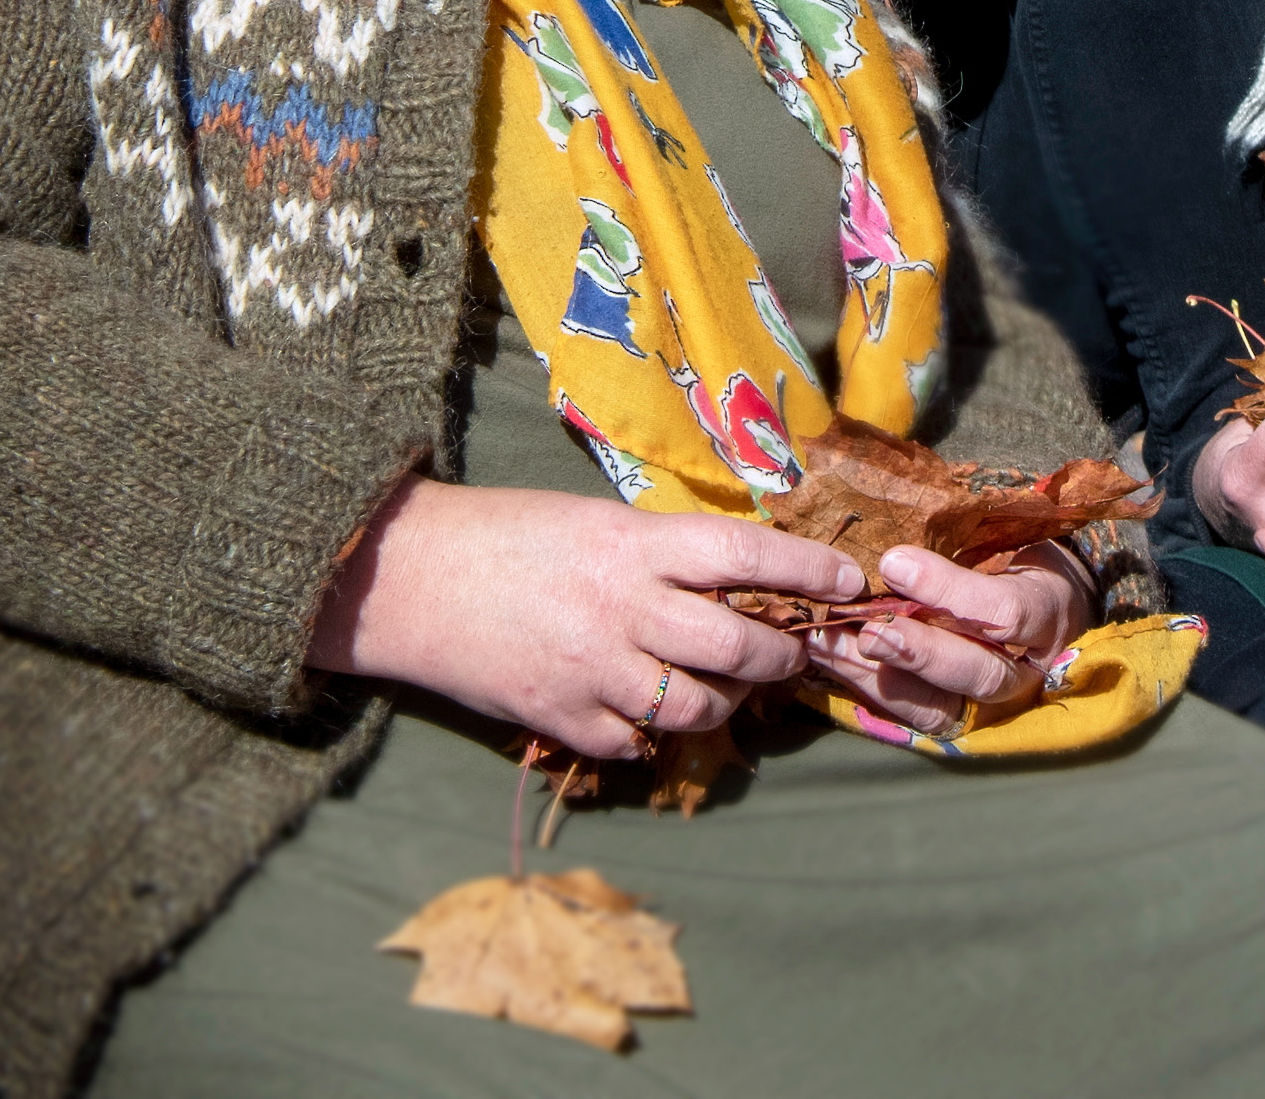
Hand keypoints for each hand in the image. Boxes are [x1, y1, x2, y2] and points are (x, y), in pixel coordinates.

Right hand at [308, 482, 865, 757]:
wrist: (415, 578)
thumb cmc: (508, 533)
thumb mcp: (594, 521)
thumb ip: (659, 552)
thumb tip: (734, 578)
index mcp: (633, 544)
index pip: (744, 556)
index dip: (807, 570)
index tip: (849, 580)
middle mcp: (622, 608)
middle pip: (736, 646)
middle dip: (780, 653)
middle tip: (792, 649)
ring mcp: (593, 672)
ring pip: (697, 707)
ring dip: (722, 700)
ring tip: (719, 684)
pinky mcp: (562, 720)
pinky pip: (636, 743)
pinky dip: (650, 732)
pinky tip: (643, 707)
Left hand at [797, 541, 1093, 735]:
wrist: (1037, 607)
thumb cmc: (1015, 556)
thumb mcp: (1008, 534)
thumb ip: (964, 534)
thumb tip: (897, 522)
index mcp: (1045, 613)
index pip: (1004, 611)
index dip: (949, 591)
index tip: (894, 562)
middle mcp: (1024, 671)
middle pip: (977, 673)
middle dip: (919, 653)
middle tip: (867, 629)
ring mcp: (989, 705)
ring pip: (941, 707)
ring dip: (879, 677)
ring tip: (829, 645)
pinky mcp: (953, 719)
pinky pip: (910, 715)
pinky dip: (867, 688)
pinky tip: (827, 660)